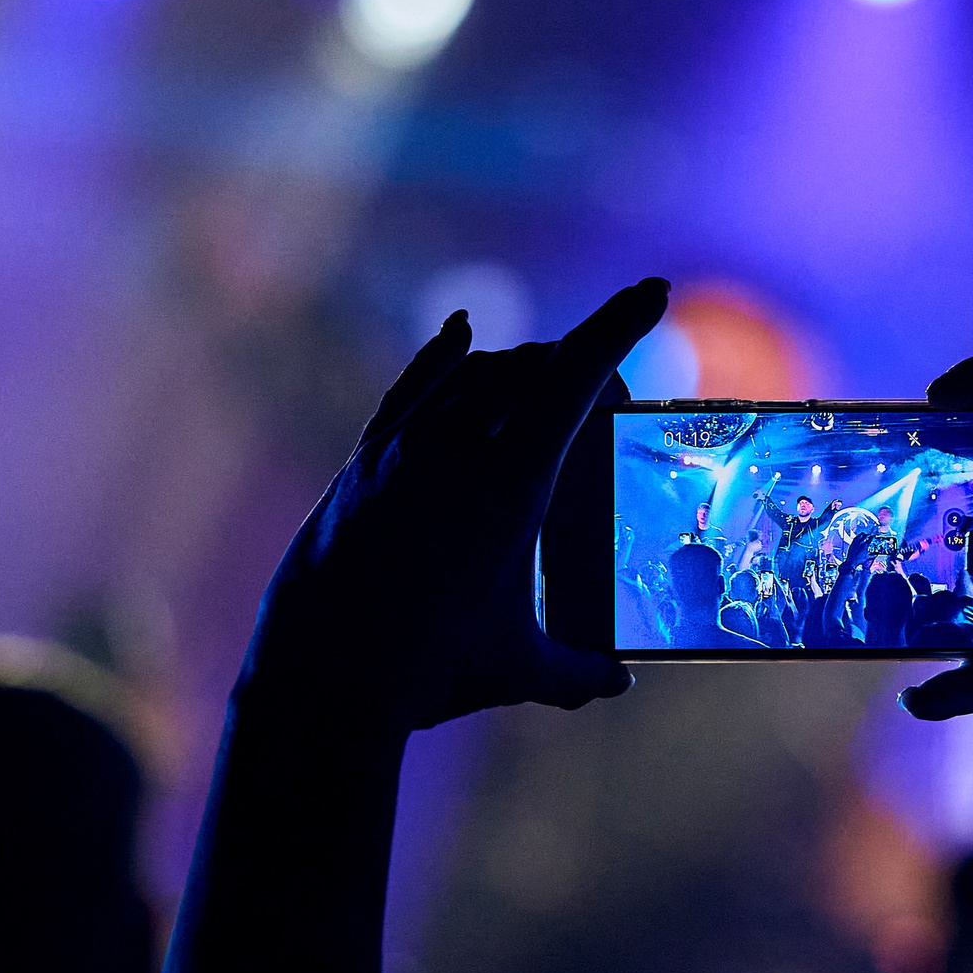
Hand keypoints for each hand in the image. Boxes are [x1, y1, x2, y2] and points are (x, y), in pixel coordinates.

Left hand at [242, 280, 667, 731]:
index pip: (575, 377)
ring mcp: (402, 448)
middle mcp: (454, 446)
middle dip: (580, 361)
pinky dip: (445, 357)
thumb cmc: (429, 670)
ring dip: (523, 366)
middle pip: (530, 367)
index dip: (619, 328)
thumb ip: (578, 672)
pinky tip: (462, 335)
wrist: (319, 674)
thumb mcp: (519, 669)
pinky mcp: (365, 463)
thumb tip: (617, 681)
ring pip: (474, 373)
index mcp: (510, 481)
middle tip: (614, 389)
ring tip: (554, 381)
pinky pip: (413, 387)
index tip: (654, 291)